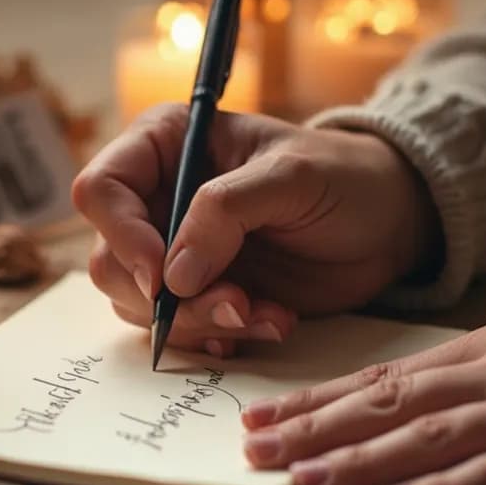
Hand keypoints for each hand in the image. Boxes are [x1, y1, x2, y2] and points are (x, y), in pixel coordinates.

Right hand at [71, 104, 439, 357]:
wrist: (385, 225)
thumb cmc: (342, 178)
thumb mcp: (291, 176)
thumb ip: (225, 211)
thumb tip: (171, 275)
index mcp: (164, 146)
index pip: (100, 190)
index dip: (122, 237)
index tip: (166, 276)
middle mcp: (155, 200)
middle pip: (110, 261)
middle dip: (167, 297)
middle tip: (233, 304)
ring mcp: (174, 253)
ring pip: (139, 305)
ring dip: (201, 322)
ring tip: (262, 314)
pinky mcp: (199, 295)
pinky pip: (180, 331)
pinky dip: (220, 338)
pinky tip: (266, 325)